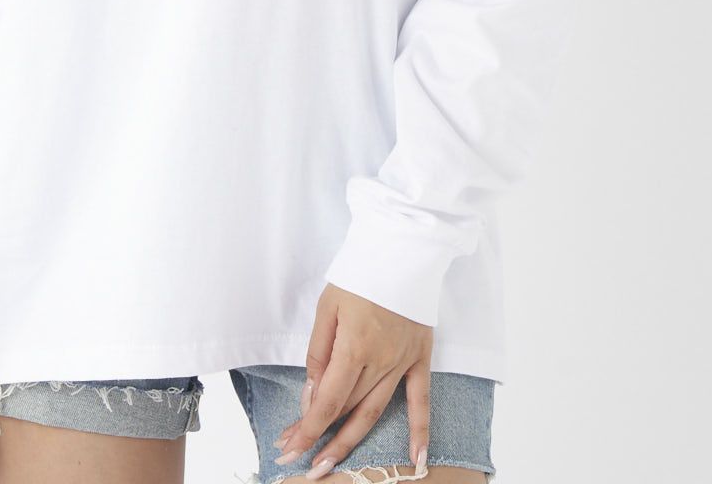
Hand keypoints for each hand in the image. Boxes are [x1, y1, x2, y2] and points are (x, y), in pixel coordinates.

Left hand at [272, 284, 432, 479]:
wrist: (402, 250)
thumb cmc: (359, 275)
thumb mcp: (327, 307)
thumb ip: (318, 353)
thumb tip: (312, 395)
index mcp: (354, 347)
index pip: (328, 400)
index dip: (308, 428)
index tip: (290, 447)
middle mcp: (381, 361)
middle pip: (347, 409)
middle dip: (319, 435)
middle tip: (296, 456)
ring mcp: (403, 362)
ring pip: (375, 411)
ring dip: (351, 441)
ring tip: (328, 465)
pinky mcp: (420, 358)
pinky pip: (422, 400)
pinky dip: (421, 431)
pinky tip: (418, 460)